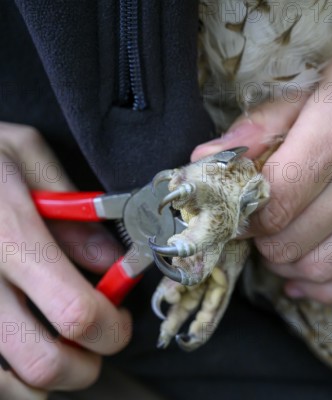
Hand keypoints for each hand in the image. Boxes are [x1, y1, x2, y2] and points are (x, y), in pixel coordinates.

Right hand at [0, 122, 130, 397]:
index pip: (76, 312)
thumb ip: (73, 211)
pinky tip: (15, 355)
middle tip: (93, 345)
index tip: (117, 319)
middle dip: (85, 365)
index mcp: (6, 235)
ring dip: (44, 381)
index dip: (111, 328)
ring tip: (54, 351)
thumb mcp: (18, 153)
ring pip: (7, 388)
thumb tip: (110, 263)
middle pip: (44, 366)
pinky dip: (7, 383)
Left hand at [192, 8, 331, 302]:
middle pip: (294, 239)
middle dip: (264, 243)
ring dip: (290, 267)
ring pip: (326, 266)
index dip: (247, 214)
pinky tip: (307, 282)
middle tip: (259, 232)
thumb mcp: (321, 81)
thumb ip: (263, 124)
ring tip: (280, 251)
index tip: (243, 211)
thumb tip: (207, 159)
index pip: (273, 198)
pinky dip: (331, 290)